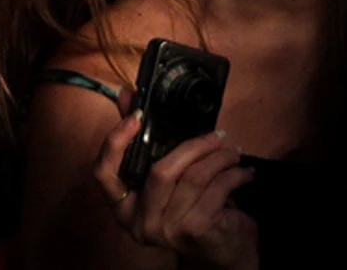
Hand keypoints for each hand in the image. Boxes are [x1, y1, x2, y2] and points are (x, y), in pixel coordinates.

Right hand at [94, 118, 257, 269]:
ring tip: (233, 152)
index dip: (115, 143)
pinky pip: (216, 188)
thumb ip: (146, 140)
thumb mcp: (169, 178)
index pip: (103, 174)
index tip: (136, 116)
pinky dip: (234, 175)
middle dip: (194, 146)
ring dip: (220, 158)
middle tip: (217, 135)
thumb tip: (126, 94)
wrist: (225, 252)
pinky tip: (243, 173)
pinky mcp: (196, 229)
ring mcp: (167, 229)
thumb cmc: (193, 209)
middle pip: (160, 170)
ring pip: (193, 177)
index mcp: (125, 207)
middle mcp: (140, 222)